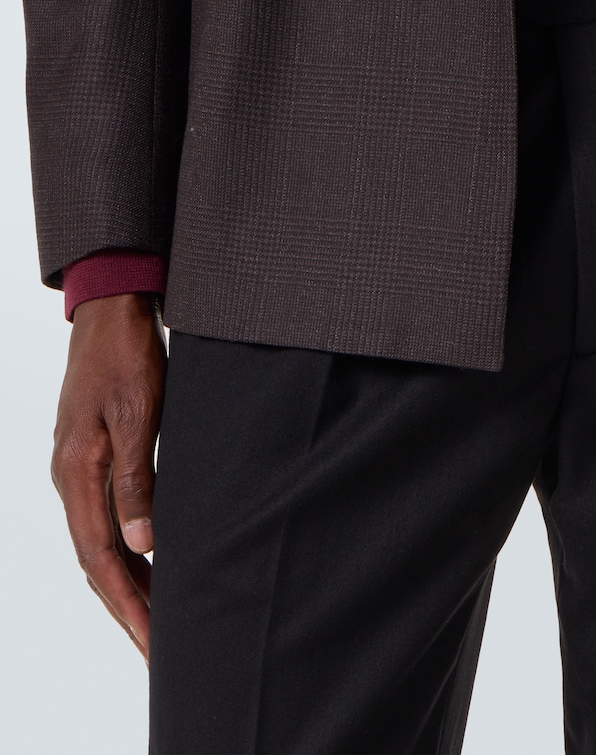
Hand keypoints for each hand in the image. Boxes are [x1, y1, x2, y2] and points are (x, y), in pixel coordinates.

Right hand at [51, 293, 166, 662]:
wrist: (112, 311)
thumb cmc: (128, 354)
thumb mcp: (140, 413)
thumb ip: (137, 479)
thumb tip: (144, 543)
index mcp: (76, 472)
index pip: (101, 557)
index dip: (128, 603)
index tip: (152, 642)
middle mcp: (71, 478)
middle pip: (97, 561)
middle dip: (126, 608)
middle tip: (157, 652)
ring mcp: (79, 469)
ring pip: (100, 543)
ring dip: (128, 584)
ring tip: (156, 623)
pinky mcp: (94, 458)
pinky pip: (105, 519)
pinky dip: (127, 550)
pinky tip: (150, 565)